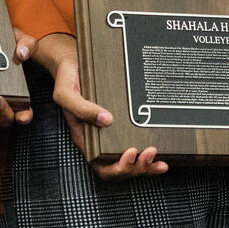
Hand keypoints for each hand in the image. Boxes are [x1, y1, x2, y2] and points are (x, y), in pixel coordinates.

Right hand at [33, 33, 165, 179]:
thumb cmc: (67, 79)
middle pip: (120, 166)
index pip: (101, 164)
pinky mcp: (124, 121)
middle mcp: (100, 138)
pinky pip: (137, 140)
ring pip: (131, 159)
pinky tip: (162, 147)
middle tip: (150, 153)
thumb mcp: (66, 93)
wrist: (73, 60)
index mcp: (86, 137)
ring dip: (146, 164)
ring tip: (159, 159)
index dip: (117, 167)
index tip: (130, 153)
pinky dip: (149, 149)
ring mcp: (113, 131)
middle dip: (137, 167)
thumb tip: (105, 120)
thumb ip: (81, 108)